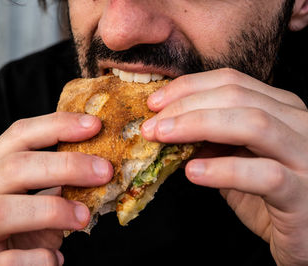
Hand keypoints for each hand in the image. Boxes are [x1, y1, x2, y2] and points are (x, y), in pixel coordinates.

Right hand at [0, 112, 112, 264]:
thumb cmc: (19, 232)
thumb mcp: (35, 199)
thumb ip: (56, 180)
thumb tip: (99, 162)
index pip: (18, 135)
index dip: (57, 125)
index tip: (94, 125)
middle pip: (13, 167)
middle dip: (66, 165)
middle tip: (104, 172)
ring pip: (3, 210)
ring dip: (53, 210)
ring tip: (83, 218)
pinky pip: (8, 261)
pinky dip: (38, 258)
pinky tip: (54, 258)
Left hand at [141, 68, 307, 264]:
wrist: (304, 235)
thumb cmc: (269, 196)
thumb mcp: (237, 159)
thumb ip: (213, 140)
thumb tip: (169, 125)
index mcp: (282, 109)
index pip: (232, 82)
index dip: (188, 87)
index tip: (154, 103)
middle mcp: (299, 124)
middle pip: (237, 96)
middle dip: (185, 106)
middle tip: (151, 124)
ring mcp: (306, 156)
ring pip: (253, 123)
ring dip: (198, 125)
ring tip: (163, 137)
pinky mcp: (304, 194)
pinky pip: (266, 175)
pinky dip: (224, 170)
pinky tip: (194, 171)